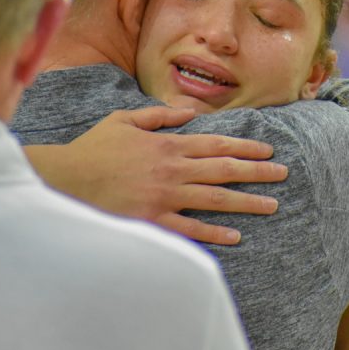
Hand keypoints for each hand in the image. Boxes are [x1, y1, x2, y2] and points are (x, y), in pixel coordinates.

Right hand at [25, 106, 287, 245]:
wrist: (65, 178)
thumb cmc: (94, 148)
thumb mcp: (125, 119)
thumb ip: (159, 115)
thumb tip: (189, 113)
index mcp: (168, 143)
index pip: (216, 144)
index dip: (245, 147)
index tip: (268, 150)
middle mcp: (173, 169)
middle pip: (224, 170)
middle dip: (257, 172)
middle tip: (283, 174)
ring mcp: (164, 196)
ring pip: (215, 199)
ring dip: (246, 201)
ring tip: (271, 204)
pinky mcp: (152, 220)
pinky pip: (189, 228)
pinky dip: (214, 232)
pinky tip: (235, 235)